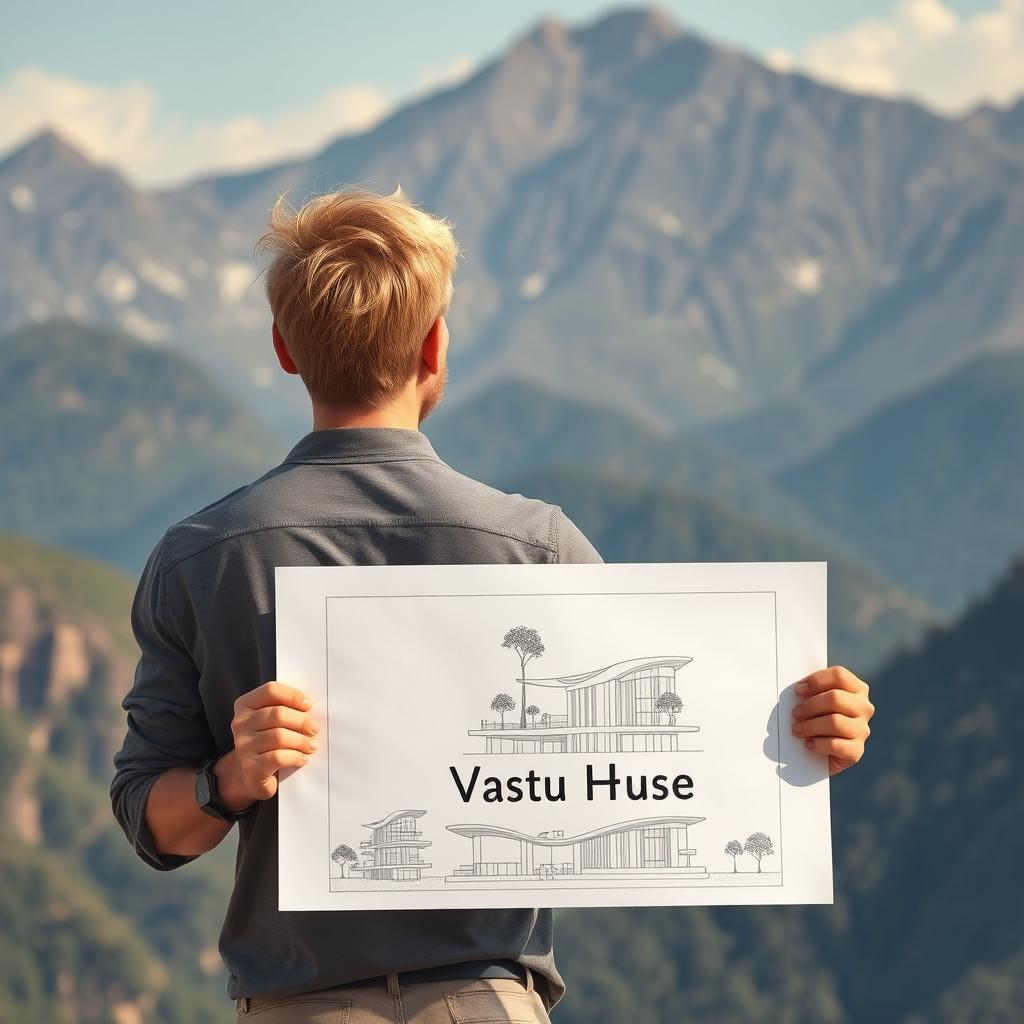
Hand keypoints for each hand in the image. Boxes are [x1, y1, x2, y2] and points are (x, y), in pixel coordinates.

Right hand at [221, 681, 319, 805]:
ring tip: (312, 745)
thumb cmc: (270, 741)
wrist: (253, 774)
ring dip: (301, 741)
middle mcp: (240, 723)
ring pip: (279, 736)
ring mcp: (243, 746)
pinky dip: (295, 757)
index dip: (293, 695)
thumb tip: (311, 707)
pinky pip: (277, 757)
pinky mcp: (250, 767)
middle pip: (278, 714)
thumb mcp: (275, 721)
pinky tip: (302, 758)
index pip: (271, 690)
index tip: (309, 705)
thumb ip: (287, 709)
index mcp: (246, 705)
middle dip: (302, 721)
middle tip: (315, 729)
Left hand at [791, 666, 872, 775]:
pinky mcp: (857, 751)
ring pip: (835, 722)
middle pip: (836, 698)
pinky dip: (818, 744)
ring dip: (811, 726)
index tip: (799, 690)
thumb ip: (812, 691)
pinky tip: (809, 744)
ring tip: (797, 730)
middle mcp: (864, 707)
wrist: (823, 754)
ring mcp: (862, 729)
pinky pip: (836, 745)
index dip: (816, 680)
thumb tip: (797, 689)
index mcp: (857, 689)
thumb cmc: (818, 719)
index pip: (840, 675)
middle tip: (795, 713)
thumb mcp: (818, 701)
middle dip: (811, 705)